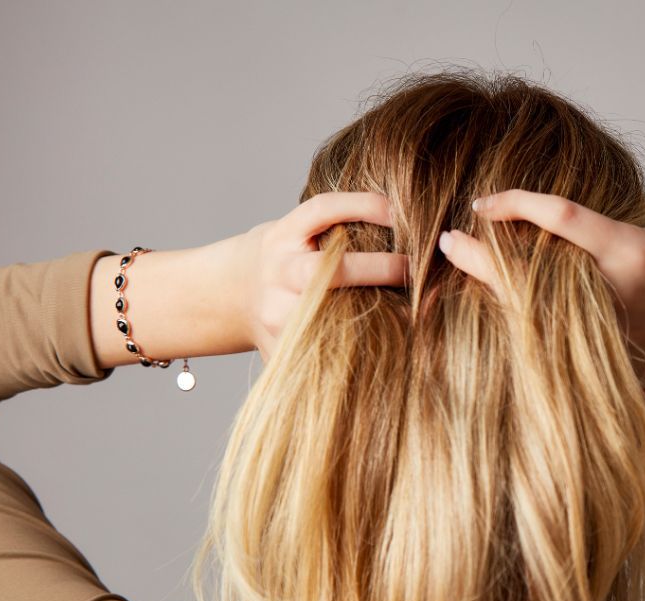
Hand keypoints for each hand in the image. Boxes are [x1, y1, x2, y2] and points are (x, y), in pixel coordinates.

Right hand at [233, 192, 409, 359]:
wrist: (228, 295)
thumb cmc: (285, 259)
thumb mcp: (297, 232)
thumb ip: (338, 230)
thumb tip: (412, 229)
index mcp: (282, 235)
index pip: (322, 210)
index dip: (363, 206)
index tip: (400, 211)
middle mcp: (278, 272)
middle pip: (330, 270)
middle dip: (380, 269)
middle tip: (415, 268)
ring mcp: (277, 312)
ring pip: (331, 317)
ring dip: (377, 315)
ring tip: (414, 312)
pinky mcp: (280, 347)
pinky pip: (327, 350)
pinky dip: (361, 348)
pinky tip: (392, 345)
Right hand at [439, 188, 644, 398]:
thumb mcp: (639, 357)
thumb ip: (598, 353)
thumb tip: (566, 349)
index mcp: (586, 362)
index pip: (513, 344)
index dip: (463, 328)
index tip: (428, 312)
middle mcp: (591, 337)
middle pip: (506, 304)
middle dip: (462, 280)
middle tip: (436, 255)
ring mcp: (611, 292)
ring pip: (526, 260)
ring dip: (487, 238)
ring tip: (466, 224)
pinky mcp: (631, 256)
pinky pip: (562, 219)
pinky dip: (524, 204)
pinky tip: (496, 202)